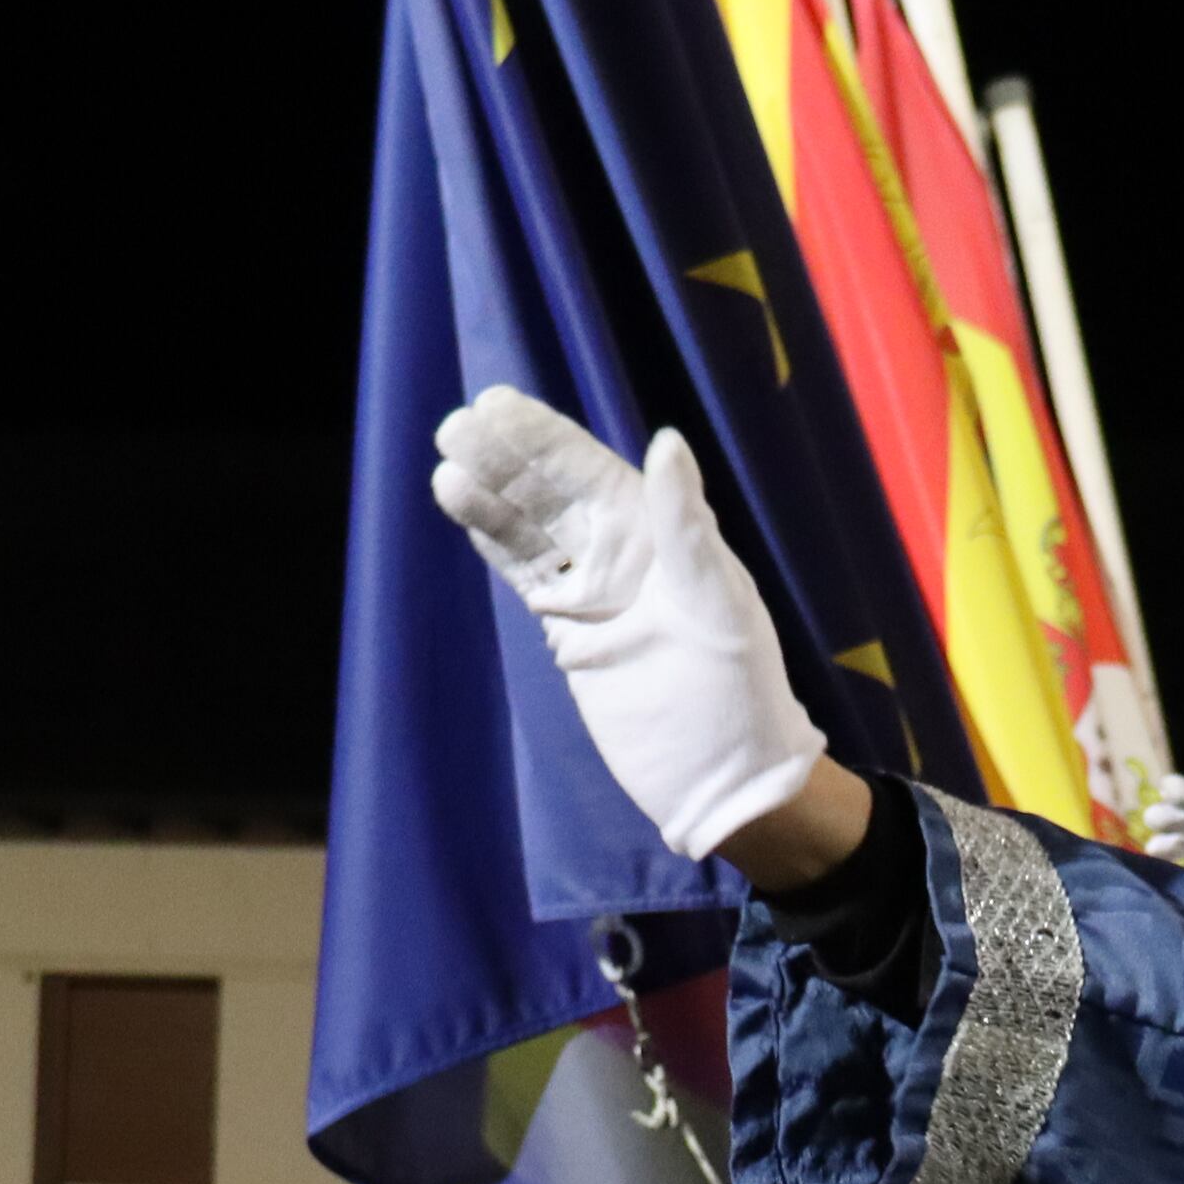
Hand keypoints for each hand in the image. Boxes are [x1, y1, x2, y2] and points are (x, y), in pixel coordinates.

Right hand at [431, 389, 830, 861]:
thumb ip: (685, 524)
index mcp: (662, 536)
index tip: (495, 404)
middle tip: (453, 424)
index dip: (545, 439)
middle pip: (552, 493)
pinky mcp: (570, 634)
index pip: (593, 472)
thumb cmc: (737, 692)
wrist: (724, 779)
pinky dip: (494, 544)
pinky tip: (461, 507)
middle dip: (505, 458)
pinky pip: (526, 576)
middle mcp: (626, 554)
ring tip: (445, 463)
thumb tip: (666, 440)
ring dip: (489, 498)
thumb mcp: (717, 603)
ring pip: (531, 531)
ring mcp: (595, 594)